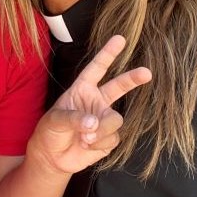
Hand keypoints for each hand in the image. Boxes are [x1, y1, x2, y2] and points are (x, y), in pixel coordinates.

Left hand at [27, 35, 151, 175]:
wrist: (52, 157)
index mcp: (81, 89)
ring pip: (115, 120)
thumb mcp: (54, 121)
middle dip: (132, 79)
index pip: (96, 69)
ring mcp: (104, 118)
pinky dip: (99, 143)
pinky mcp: (109, 137)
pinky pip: (113, 138)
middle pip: (118, 86)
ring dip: (101, 130)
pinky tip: (87, 145)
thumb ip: (74, 119)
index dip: (108, 53)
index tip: (120, 38)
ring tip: (84, 138)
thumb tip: (94, 122)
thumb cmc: (49, 132)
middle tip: (147, 72)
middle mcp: (96, 101)